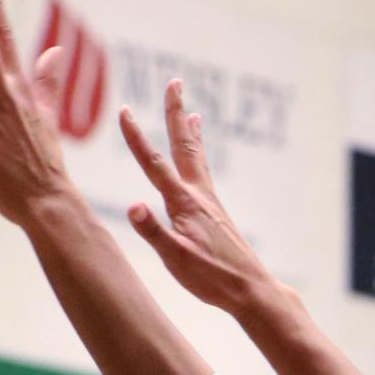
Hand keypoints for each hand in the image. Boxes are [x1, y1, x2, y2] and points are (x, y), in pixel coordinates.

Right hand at [120, 81, 279, 317]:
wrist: (251, 291)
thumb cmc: (212, 279)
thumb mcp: (176, 259)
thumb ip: (153, 232)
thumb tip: (133, 206)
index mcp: (184, 204)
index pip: (154, 164)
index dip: (137, 138)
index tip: (124, 110)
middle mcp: (200, 196)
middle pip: (184, 146)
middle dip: (175, 113)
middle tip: (175, 83)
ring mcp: (211, 204)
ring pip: (198, 159)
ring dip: (191, 133)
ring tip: (192, 113)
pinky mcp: (218, 215)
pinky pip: (205, 177)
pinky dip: (200, 160)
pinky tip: (199, 163)